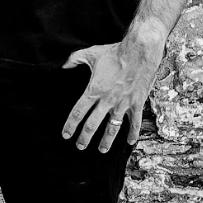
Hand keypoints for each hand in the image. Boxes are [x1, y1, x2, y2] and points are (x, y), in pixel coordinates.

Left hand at [61, 26, 165, 151]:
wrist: (139, 52)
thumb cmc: (114, 52)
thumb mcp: (91, 53)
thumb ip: (74, 59)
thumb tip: (63, 65)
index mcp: (94, 90)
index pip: (78, 113)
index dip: (70, 125)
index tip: (65, 135)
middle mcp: (107, 101)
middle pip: (92, 125)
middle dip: (84, 138)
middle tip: (80, 147)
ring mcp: (123, 104)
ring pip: (112, 129)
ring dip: (106, 141)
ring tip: (101, 150)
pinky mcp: (137, 103)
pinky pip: (134, 122)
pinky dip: (132, 133)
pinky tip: (129, 142)